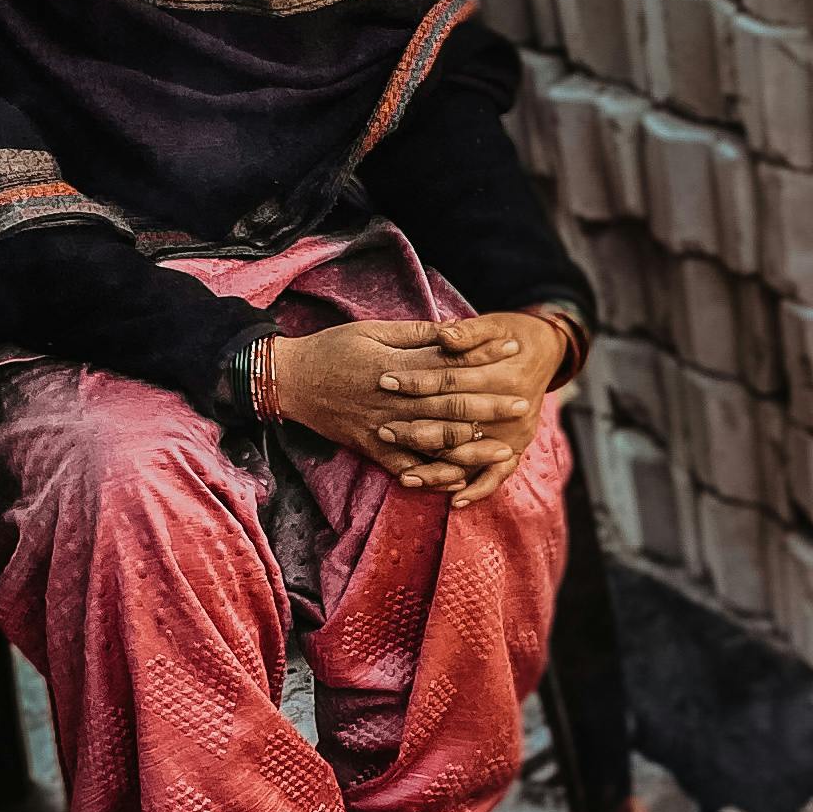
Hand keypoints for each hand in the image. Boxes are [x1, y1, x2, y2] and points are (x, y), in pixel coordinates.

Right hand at [269, 315, 562, 498]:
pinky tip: (461, 481)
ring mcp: (384, 430)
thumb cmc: (332, 349)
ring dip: (473, 448)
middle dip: (489, 407)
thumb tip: (454, 330)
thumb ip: (415, 335)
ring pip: (435, 444)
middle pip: (450, 407)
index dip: (483, 358)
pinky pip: (408, 468)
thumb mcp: (372, 330)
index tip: (512, 352)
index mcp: (396, 368)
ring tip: (505, 450)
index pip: (449, 363)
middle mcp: (394, 403)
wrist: (290, 382)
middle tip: (523, 405)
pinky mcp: (373, 449)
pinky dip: (434, 477)